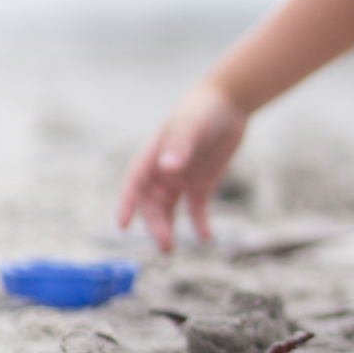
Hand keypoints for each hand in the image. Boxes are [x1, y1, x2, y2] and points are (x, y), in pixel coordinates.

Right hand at [117, 83, 247, 251]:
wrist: (230, 103)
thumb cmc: (204, 109)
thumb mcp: (191, 125)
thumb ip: (180, 145)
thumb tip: (168, 168)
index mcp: (154, 156)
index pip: (134, 184)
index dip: (127, 204)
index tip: (123, 225)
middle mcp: (164, 170)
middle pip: (152, 204)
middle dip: (155, 224)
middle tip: (164, 244)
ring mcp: (182, 178)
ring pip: (170, 210)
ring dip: (169, 228)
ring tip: (171, 249)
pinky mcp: (203, 182)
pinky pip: (197, 209)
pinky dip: (200, 224)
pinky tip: (206, 238)